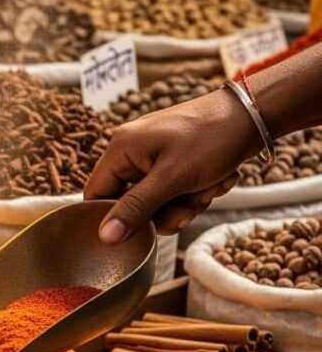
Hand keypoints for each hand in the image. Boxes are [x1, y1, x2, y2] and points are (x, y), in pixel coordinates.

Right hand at [85, 86, 259, 242]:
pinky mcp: (172, 159)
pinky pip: (171, 190)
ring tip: (207, 189)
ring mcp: (153, 154)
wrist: (254, 114)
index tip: (139, 230)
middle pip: (129, 202)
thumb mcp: (171, 179)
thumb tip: (104, 237)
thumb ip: (135, 209)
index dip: (114, 217)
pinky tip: (213, 181)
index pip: (96, 195)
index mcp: (121, 148)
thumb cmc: (211, 139)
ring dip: (182, 204)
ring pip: (154, 200)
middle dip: (162, 211)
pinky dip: (192, 192)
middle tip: (187, 209)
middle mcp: (131, 150)